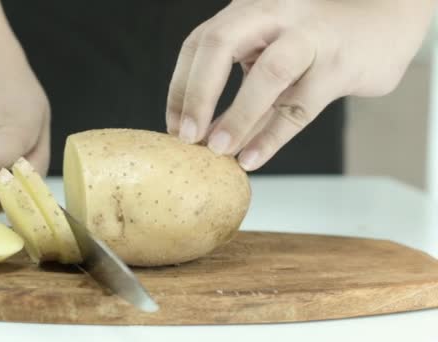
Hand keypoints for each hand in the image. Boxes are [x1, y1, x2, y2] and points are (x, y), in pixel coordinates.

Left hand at [166, 0, 434, 170]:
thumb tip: (206, 134)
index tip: (173, 127)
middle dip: (197, 94)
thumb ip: (243, 84)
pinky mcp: (341, 64)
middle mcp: (275, 13)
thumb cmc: (318, 41)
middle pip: (220, 44)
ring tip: (218, 150)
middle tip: (186, 137)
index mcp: (250, 10)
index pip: (200, 43)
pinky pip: (301, 104)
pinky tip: (254, 157)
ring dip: (237, 116)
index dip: (180, 87)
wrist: (386, 22)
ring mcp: (311, 35)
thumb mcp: (272, 50)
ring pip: (268, 73)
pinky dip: (273, 136)